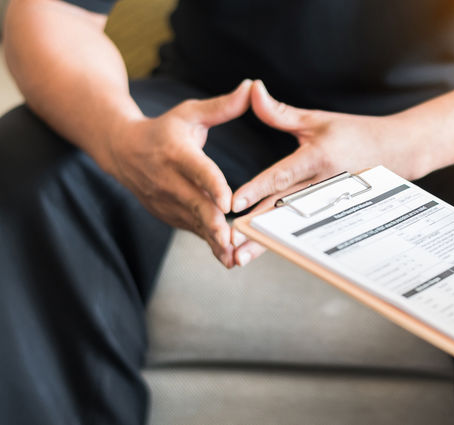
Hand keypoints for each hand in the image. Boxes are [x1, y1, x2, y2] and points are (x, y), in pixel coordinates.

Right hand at [102, 80, 252, 267]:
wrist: (122, 150)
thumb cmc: (165, 129)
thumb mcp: (190, 113)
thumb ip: (223, 106)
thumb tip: (253, 86)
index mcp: (177, 153)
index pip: (198, 170)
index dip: (212, 186)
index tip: (227, 201)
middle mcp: (169, 180)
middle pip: (195, 205)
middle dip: (213, 225)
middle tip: (232, 240)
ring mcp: (166, 201)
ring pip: (194, 223)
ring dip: (213, 241)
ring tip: (233, 258)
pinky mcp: (167, 215)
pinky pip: (191, 230)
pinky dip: (207, 242)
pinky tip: (226, 256)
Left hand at [230, 80, 424, 265]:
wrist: (397, 152)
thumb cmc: (355, 133)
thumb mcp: (317, 120)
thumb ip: (280, 112)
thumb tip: (252, 88)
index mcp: (317, 158)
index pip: (282, 176)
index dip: (258, 189)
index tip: (235, 203)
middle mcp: (323, 185)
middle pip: (283, 209)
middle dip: (255, 228)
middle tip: (228, 242)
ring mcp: (329, 203)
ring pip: (290, 226)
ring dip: (265, 242)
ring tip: (238, 257)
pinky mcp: (333, 212)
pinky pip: (303, 229)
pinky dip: (282, 241)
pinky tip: (262, 251)